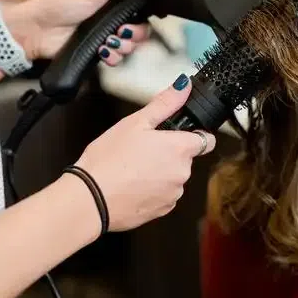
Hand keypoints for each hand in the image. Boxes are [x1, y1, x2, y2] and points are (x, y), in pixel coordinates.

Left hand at [1, 0, 149, 65]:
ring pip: (129, 48)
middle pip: (140, 33)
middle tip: (121, 31)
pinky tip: (102, 51)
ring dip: (123, 47)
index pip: (141, 13)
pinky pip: (116, 60)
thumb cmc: (62, 4)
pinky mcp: (98, 52)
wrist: (41, 28)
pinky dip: (112, 58)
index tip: (133, 18)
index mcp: (114, 3)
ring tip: (108, 41)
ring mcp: (106, 37)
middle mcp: (113, 21)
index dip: (142, 18)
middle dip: (134, 35)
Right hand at [76, 74, 215, 231]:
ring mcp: (173, 194)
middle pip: (186, 159)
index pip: (206, 140)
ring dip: (160, 173)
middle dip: (169, 154)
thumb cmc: (109, 160)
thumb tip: (183, 86)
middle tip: (142, 149)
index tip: (178, 135)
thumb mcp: (135, 122)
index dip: (193, 135)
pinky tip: (131, 185)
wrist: (90, 199)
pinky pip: (163, 196)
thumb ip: (164, 104)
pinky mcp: (162, 211)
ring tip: (132, 168)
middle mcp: (182, 173)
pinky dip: (152, 191)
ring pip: (173, 178)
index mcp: (180, 149)